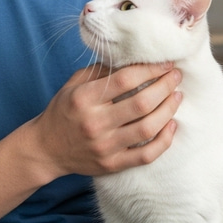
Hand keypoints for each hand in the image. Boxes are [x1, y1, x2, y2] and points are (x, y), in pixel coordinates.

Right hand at [29, 62, 182, 178]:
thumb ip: (101, 70)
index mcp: (84, 99)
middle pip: (141, 103)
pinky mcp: (112, 165)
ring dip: (168, 110)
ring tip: (177, 96)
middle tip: (175, 76)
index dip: (150, 69)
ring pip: (148, 128)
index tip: (165, 63)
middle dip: (165, 86)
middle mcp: (95, 123)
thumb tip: (134, 57)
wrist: (45, 149)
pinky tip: (171, 125)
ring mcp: (105, 147)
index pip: (125, 80)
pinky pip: (146, 156)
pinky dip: (164, 140)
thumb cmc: (63, 111)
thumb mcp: (74, 84)